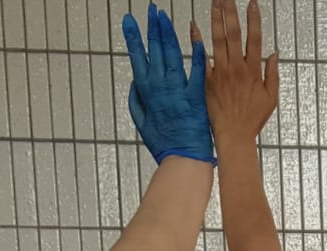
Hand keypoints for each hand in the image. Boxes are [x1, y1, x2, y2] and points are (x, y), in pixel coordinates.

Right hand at [124, 4, 212, 164]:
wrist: (184, 159)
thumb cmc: (164, 143)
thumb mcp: (142, 122)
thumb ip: (136, 100)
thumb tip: (134, 82)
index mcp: (146, 92)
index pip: (138, 57)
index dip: (133, 37)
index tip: (130, 21)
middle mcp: (160, 88)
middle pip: (155, 50)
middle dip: (152, 28)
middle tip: (151, 9)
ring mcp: (178, 91)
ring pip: (172, 56)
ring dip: (168, 34)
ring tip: (164, 16)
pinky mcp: (196, 97)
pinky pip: (196, 73)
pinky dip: (196, 56)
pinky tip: (195, 39)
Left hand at [208, 0, 276, 145]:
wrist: (234, 136)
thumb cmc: (253, 120)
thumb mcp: (271, 98)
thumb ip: (273, 74)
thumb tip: (274, 54)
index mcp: (253, 71)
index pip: (254, 38)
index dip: (254, 19)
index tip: (252, 3)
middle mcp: (237, 68)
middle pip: (234, 33)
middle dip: (231, 11)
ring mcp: (221, 73)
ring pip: (218, 40)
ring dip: (216, 18)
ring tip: (215, 2)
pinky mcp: (208, 81)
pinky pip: (201, 56)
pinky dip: (197, 40)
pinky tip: (193, 25)